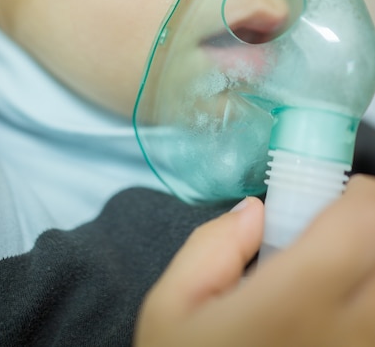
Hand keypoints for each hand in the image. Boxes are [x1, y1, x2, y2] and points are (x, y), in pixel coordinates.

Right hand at [134, 175, 374, 346]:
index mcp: (288, 308)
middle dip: (370, 225)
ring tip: (338, 262)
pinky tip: (340, 301)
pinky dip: (364, 296)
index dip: (361, 197)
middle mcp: (341, 336)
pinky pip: (373, 322)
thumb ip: (210, 248)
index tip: (342, 191)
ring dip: (368, 260)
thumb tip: (256, 213)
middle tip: (344, 224)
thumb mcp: (169, 309)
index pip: (358, 229)